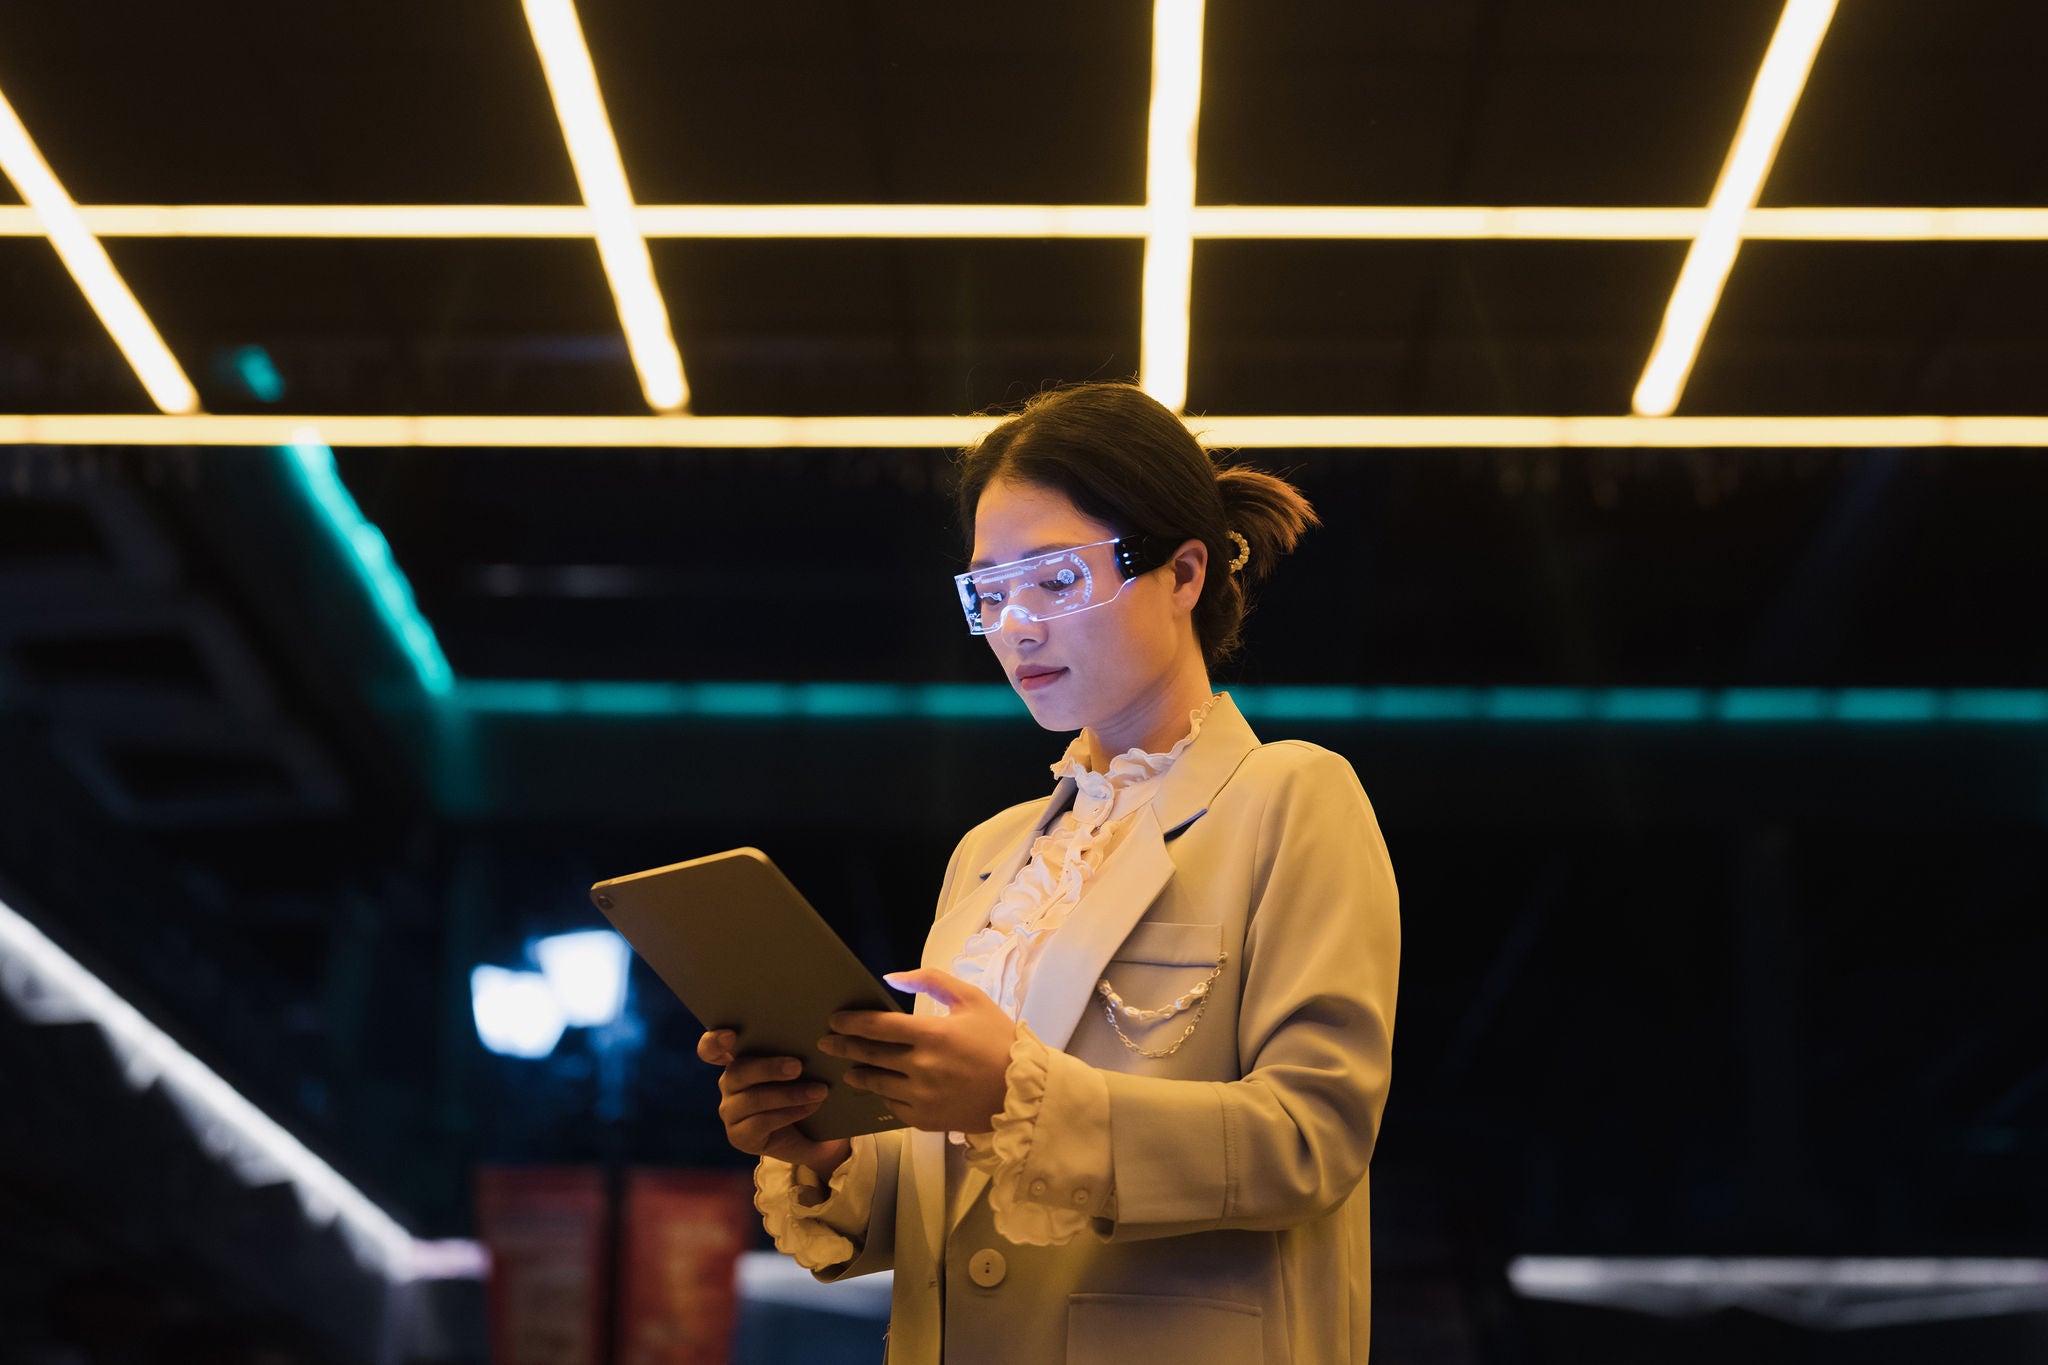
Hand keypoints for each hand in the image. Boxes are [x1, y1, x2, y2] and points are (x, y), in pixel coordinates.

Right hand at [697, 1029, 850, 1177]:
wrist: (813, 1134)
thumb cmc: (805, 1088)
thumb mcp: (802, 1069)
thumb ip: (796, 1051)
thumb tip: (816, 1035)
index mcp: (739, 1057)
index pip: (711, 1049)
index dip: (714, 1041)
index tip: (731, 1036)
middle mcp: (729, 1082)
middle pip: (737, 1071)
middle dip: (768, 1068)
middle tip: (798, 1066)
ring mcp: (730, 1111)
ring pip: (753, 1099)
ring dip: (788, 1094)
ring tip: (818, 1091)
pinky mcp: (739, 1136)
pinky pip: (761, 1122)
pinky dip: (789, 1114)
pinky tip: (810, 1108)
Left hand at [819, 969, 1016, 1133]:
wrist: (1022, 1090)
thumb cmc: (998, 1040)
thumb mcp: (971, 999)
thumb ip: (931, 980)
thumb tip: (891, 977)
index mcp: (932, 1034)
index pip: (878, 1026)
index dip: (851, 1023)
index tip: (834, 1021)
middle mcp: (921, 1067)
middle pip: (870, 1056)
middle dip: (843, 1047)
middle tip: (826, 1043)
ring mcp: (922, 1097)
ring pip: (877, 1084)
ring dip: (859, 1074)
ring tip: (849, 1069)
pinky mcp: (926, 1120)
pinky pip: (893, 1107)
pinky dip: (884, 1096)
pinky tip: (880, 1090)